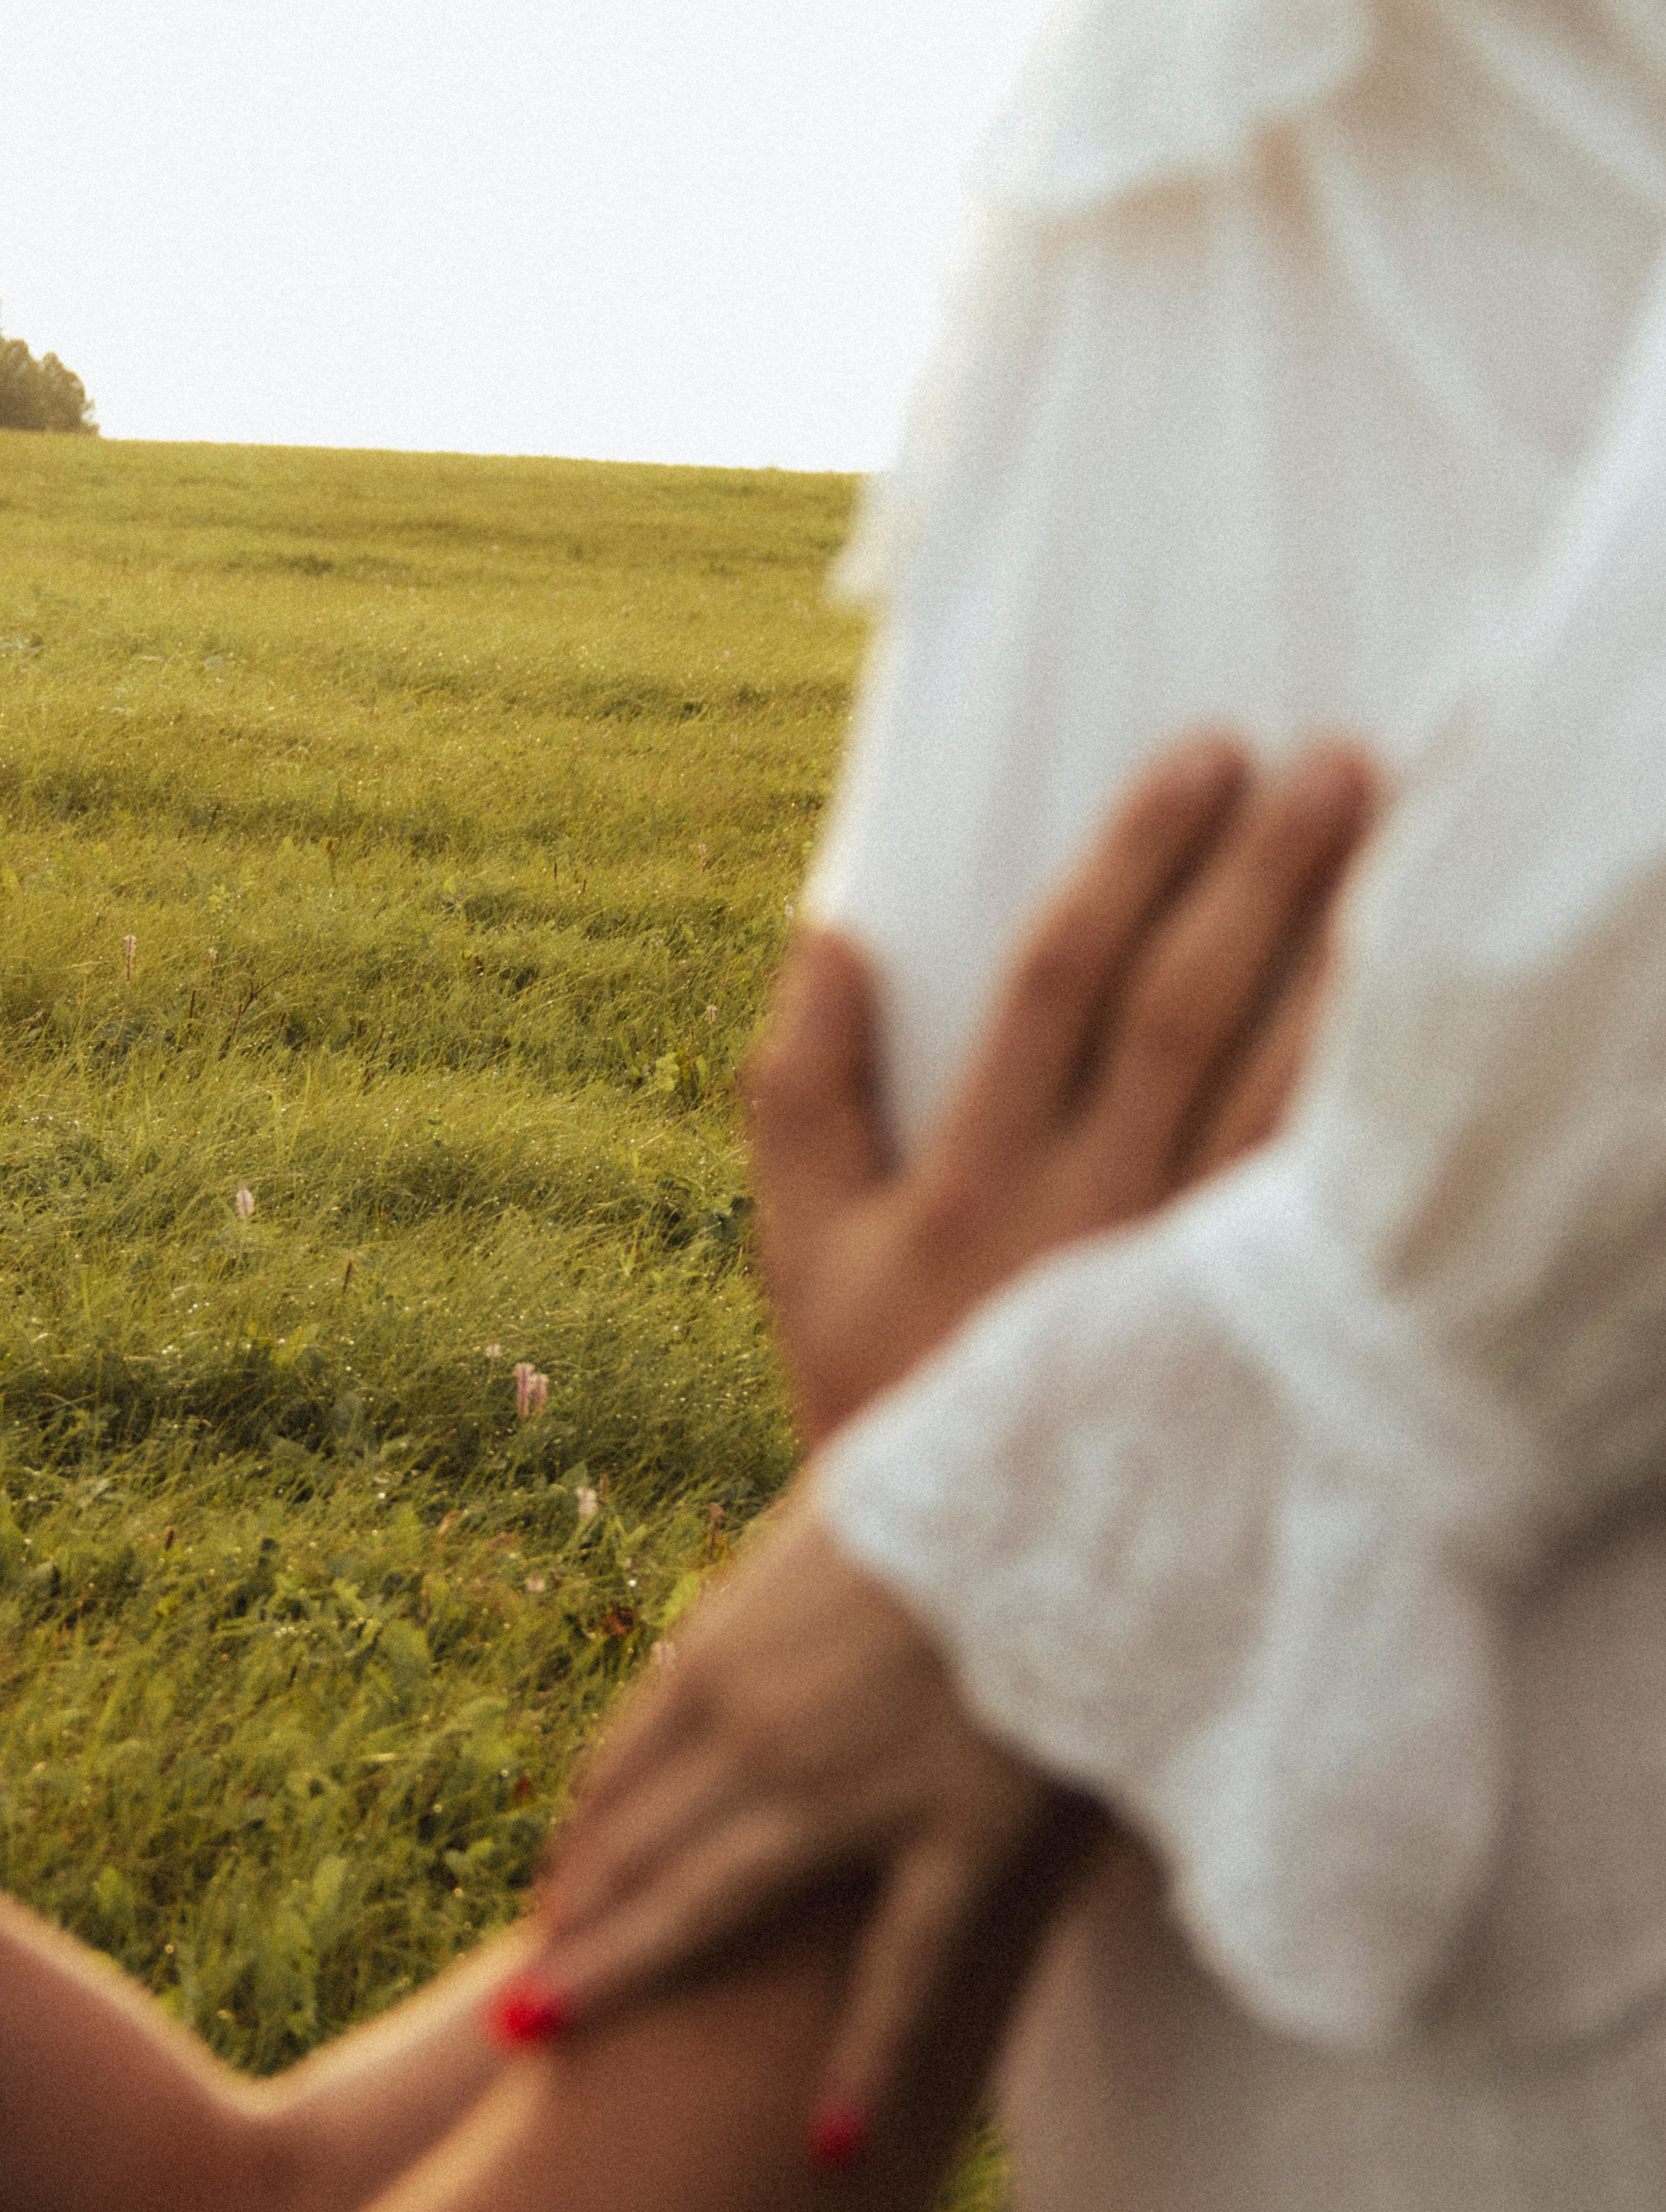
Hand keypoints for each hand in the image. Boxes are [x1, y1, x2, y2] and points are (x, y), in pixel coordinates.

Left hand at [531, 1489, 1088, 2171]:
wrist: (1054, 1481)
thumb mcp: (823, 1525)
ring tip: (542, 2029)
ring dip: (620, 1969)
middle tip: (532, 1991)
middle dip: (579, 1916)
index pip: (620, 1765)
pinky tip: (826, 2140)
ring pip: (709, 1905)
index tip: (559, 1883)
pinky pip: (902, 1968)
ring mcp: (851, 1792)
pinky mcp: (958, 1834)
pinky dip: (865, 2057)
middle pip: (637, 1844)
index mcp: (723, 1650)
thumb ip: (783, 1594)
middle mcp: (761, 1730)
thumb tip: (774, 1610)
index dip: (582, 1834)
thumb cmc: (944, 1482)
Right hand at [750, 733, 1374, 1439]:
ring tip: (1402, 848)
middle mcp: (1080, 1217)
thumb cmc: (878, 1398)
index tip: (1201, 755)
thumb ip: (797, 1089)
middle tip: (1331, 761)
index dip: (1132, 856)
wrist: (959, 1597)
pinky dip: (1370, 1106)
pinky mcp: (1240, 1337)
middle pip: (1183, 1008)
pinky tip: (1430, 1027)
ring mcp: (1170, 1283)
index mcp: (968, 1179)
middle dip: (1259, 874)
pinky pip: (1319, 1202)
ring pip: (1274, 1094)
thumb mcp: (797, 1255)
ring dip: (1341, 960)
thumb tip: (828, 924)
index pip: (1059, 977)